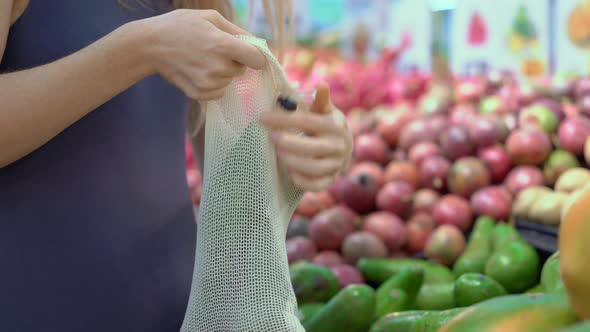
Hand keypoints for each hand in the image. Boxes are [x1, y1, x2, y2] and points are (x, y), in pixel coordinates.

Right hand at [140, 9, 265, 100]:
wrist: (150, 45)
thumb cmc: (180, 26)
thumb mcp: (210, 17)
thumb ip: (236, 30)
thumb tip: (257, 43)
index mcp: (223, 45)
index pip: (257, 59)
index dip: (256, 56)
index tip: (249, 54)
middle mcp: (218, 66)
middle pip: (241, 70)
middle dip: (234, 61)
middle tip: (214, 51)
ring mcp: (208, 83)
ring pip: (229, 81)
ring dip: (222, 73)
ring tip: (202, 60)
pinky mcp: (199, 93)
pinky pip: (219, 93)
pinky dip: (214, 85)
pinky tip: (200, 72)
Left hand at [260, 83, 352, 191]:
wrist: (344, 148)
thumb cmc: (326, 125)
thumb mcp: (325, 111)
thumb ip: (321, 100)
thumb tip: (322, 84)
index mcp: (335, 126)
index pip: (306, 122)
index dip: (283, 119)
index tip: (262, 117)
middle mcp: (339, 147)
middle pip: (312, 148)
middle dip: (289, 143)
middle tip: (271, 138)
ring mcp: (335, 166)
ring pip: (313, 168)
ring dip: (293, 162)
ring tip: (278, 154)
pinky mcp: (330, 180)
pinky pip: (316, 185)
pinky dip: (301, 180)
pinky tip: (288, 171)